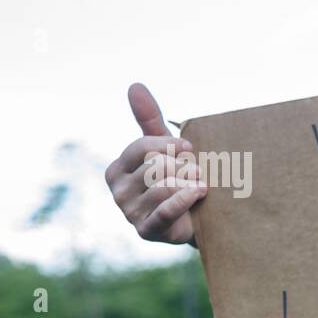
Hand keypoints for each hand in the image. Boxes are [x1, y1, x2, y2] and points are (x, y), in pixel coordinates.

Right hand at [104, 83, 204, 243]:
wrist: (195, 219)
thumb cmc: (177, 178)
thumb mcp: (164, 148)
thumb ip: (149, 119)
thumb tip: (134, 85)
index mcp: (116, 169)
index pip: (141, 147)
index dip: (168, 144)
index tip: (189, 147)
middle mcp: (117, 191)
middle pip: (154, 167)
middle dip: (182, 166)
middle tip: (197, 170)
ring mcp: (129, 213)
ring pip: (162, 187)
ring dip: (189, 182)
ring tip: (200, 183)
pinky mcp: (147, 231)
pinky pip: (166, 210)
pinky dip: (186, 198)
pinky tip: (200, 191)